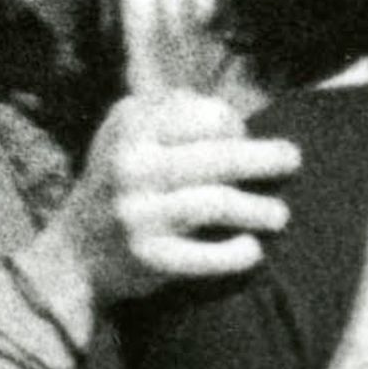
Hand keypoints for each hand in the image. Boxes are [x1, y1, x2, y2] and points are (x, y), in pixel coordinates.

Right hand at [43, 86, 299, 303]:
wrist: (74, 252)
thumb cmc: (119, 184)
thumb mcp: (129, 134)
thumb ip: (171, 111)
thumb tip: (231, 115)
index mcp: (131, 126)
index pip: (205, 115)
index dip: (234, 125)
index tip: (241, 139)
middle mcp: (130, 166)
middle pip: (218, 157)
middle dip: (265, 158)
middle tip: (293, 161)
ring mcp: (136, 213)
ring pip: (217, 204)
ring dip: (258, 209)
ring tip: (280, 215)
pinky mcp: (146, 257)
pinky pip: (204, 255)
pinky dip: (235, 253)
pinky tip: (253, 251)